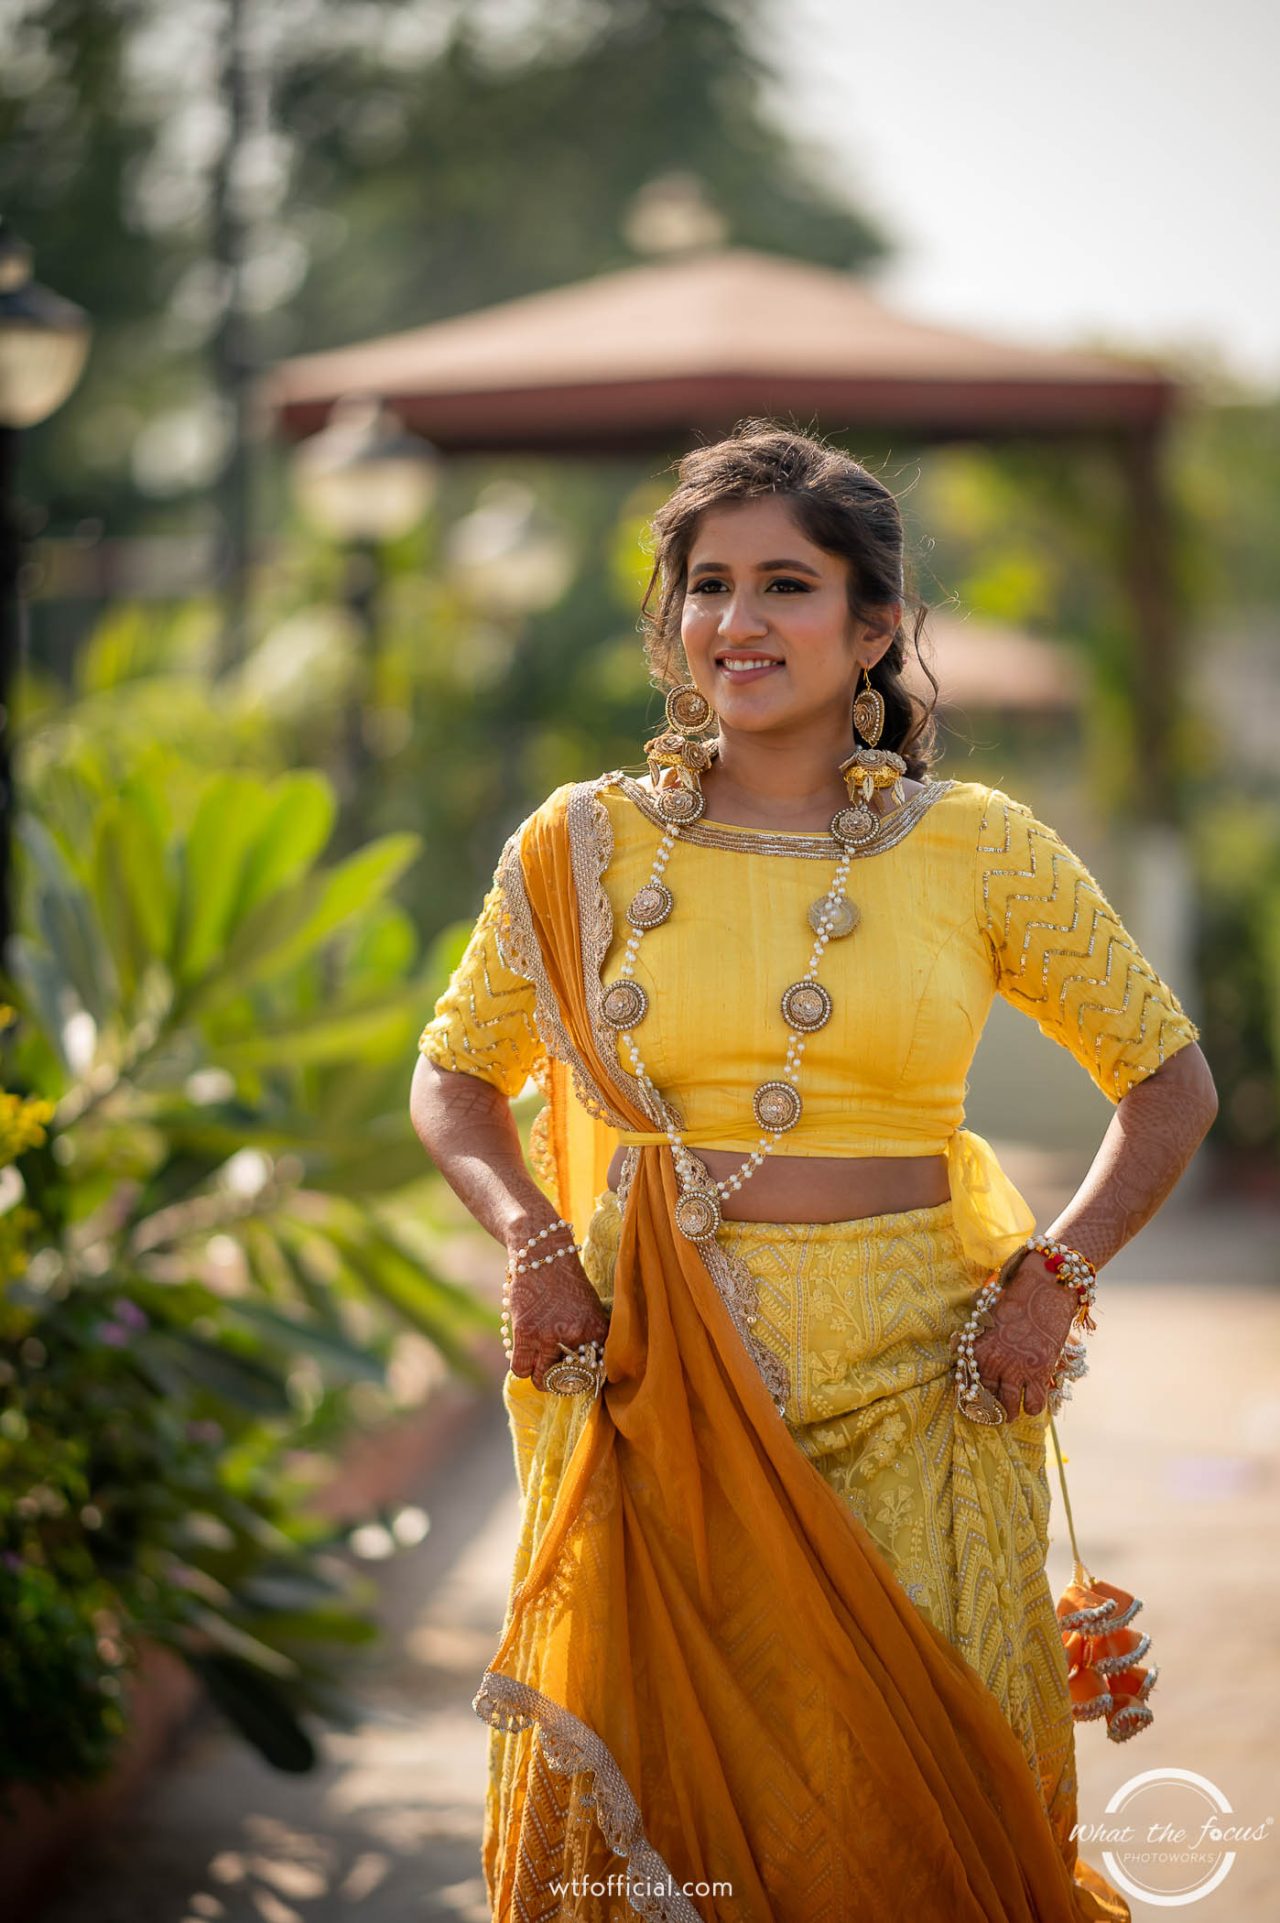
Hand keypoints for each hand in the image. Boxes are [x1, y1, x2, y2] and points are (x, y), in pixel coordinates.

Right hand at [504, 1219, 609, 1389]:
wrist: (543, 1253)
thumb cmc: (567, 1281)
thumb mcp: (591, 1308)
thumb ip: (591, 1337)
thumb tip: (590, 1368)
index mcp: (597, 1330)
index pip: (595, 1371)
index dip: (585, 1376)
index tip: (578, 1375)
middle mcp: (577, 1336)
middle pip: (568, 1380)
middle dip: (563, 1381)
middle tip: (557, 1374)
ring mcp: (549, 1336)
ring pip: (542, 1379)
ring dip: (540, 1377)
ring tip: (540, 1367)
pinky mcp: (525, 1333)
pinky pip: (521, 1368)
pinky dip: (523, 1367)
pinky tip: (526, 1357)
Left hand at [972, 1251, 1076, 1420]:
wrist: (1043, 1291)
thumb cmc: (1014, 1304)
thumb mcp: (985, 1321)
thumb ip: (972, 1341)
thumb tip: (958, 1354)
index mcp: (976, 1350)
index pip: (967, 1386)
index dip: (972, 1399)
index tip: (976, 1406)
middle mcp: (992, 1363)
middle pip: (986, 1401)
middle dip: (990, 1411)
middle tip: (995, 1413)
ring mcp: (1016, 1370)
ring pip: (1009, 1408)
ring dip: (1009, 1413)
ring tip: (1011, 1413)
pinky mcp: (1039, 1373)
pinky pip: (1034, 1404)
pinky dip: (1033, 1407)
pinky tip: (1032, 1401)